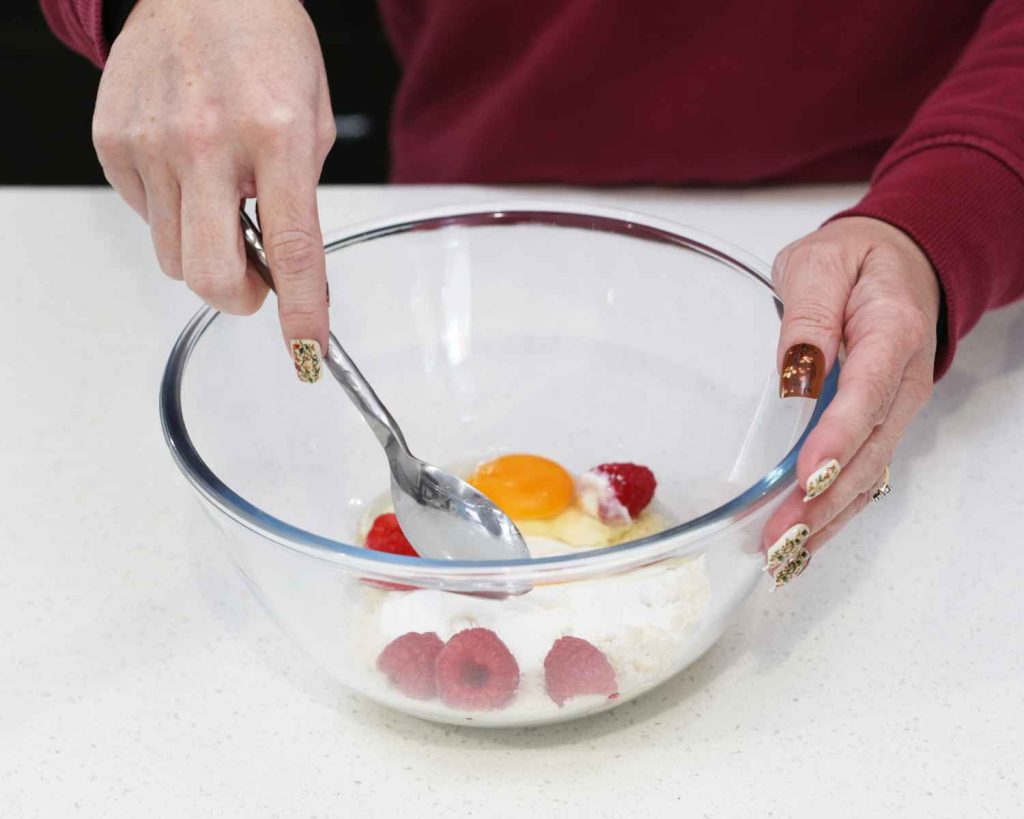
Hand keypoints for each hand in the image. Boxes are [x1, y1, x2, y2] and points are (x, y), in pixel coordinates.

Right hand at [92, 0, 335, 380]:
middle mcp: (207, 142)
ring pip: (173, 256)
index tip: (309, 353)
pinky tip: (187, 171)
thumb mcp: (314, 119)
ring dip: (204, 251)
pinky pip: (145, 217)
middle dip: (237, 298)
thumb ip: (301, 195)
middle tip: (255, 285)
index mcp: (276, 135)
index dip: (302, 314)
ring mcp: (151, 143)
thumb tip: (289, 269)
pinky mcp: (113, 142)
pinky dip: (171, 213)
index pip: (292, 250)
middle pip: (209, 274)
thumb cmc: (266, 44)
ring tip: (221, 203)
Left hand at [762, 216, 940, 587]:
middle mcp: (902, 383)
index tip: (807, 475)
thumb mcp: (820, 265)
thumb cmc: (856, 263)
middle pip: (868, 452)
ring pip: (865, 476)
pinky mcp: (875, 429)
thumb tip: (797, 369)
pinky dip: (831, 515)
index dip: (838, 439)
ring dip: (825, 521)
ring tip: (781, 557)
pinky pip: (858, 478)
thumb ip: (808, 314)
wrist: (898, 265)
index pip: (869, 394)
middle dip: (824, 501)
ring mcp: (892, 412)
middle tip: (780, 538)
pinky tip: (799, 545)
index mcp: (892, 333)